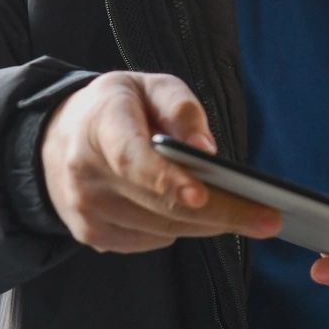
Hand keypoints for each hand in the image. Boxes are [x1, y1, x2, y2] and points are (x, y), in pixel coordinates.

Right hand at [39, 71, 279, 252]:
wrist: (58, 138)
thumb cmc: (117, 109)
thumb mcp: (149, 86)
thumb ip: (180, 108)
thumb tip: (207, 150)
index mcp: (100, 126)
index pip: (133, 160)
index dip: (167, 180)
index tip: (203, 193)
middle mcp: (86, 174)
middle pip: (160, 206)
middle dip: (221, 214)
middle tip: (269, 220)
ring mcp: (85, 211)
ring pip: (162, 230)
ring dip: (208, 223)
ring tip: (247, 213)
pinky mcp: (92, 236)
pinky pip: (151, 241)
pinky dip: (180, 228)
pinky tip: (193, 210)